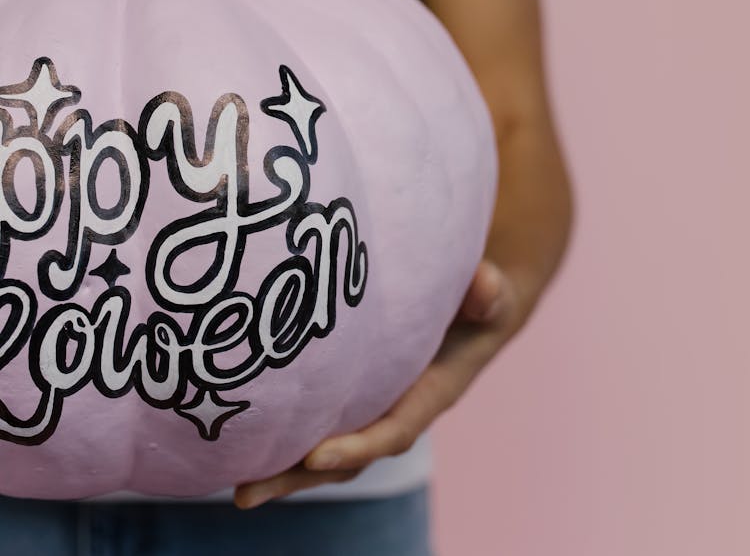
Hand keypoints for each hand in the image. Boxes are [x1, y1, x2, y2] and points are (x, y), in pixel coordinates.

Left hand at [234, 257, 536, 508]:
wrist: (474, 309)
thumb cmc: (481, 300)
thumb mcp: (490, 296)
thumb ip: (488, 294)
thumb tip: (486, 284)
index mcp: (429, 395)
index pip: (392, 431)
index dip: (357, 446)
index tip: (316, 457)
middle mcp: (397, 411)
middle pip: (346, 457)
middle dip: (297, 477)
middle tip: (245, 493)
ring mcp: (373, 406)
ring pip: (325, 448)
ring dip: (282, 467)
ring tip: (234, 483)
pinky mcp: (354, 394)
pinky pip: (318, 421)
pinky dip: (285, 434)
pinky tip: (241, 436)